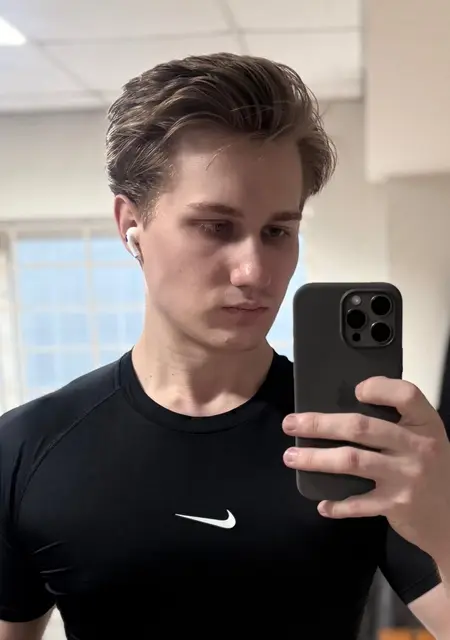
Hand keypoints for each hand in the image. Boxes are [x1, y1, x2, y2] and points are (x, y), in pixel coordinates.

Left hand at [282, 377, 449, 555]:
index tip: (356, 390)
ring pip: (351, 461)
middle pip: (361, 427)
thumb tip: (347, 404)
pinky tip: (321, 503)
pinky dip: (337, 504)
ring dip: (315, 458)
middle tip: (291, 423)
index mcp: (425, 424)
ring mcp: (406, 477)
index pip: (406, 395)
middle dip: (320, 424)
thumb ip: (396, 422)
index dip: (380, 388)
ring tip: (291, 456)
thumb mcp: (424, 438)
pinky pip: (359, 503)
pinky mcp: (396, 505)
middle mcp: (418, 447)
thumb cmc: (431, 468)